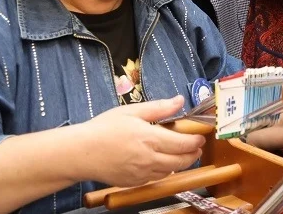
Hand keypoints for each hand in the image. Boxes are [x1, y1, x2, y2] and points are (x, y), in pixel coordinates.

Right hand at [76, 96, 204, 186]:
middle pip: (181, 161)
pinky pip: (156, 178)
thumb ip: (159, 108)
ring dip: (180, 163)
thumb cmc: (104, 128)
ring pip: (171, 171)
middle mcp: (150, 159)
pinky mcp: (134, 182)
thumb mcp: (132, 112)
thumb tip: (180, 100)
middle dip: (193, 154)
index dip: (196, 140)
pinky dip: (164, 170)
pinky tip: (163, 162)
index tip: (201, 136)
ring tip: (182, 154)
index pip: (183, 143)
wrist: (81, 153)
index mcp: (151, 139)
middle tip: (197, 147)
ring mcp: (142, 173)